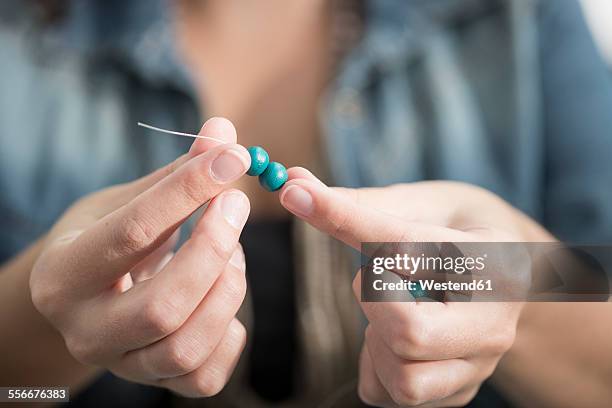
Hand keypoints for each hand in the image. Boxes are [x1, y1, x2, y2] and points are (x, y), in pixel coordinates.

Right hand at [30, 118, 250, 396]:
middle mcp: (85, 330)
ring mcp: (120, 365)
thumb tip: (224, 131)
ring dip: (228, 289)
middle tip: (238, 204)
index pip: (133, 231)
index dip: (189, 190)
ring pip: (187, 346)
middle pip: (163, 305)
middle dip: (214, 248)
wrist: (85, 302)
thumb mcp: (126, 202)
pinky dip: (231, 335)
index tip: (233, 157)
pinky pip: (206, 376)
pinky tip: (224, 299)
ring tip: (233, 252)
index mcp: (64, 274)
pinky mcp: (155, 384)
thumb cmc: (105, 243)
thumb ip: (175, 175)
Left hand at [279, 169, 552, 406]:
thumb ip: (363, 203)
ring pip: (404, 380)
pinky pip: (390, 394)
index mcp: (490, 259)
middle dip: (370, 301)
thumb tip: (292, 184)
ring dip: (373, 339)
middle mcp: (493, 321)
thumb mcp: (423, 205)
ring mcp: (479, 364)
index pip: (404, 244)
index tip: (295, 195)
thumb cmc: (456, 231)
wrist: (507, 274)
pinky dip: (374, 365)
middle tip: (376, 275)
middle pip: (409, 334)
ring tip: (386, 307)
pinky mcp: (458, 391)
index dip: (343, 218)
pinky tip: (388, 335)